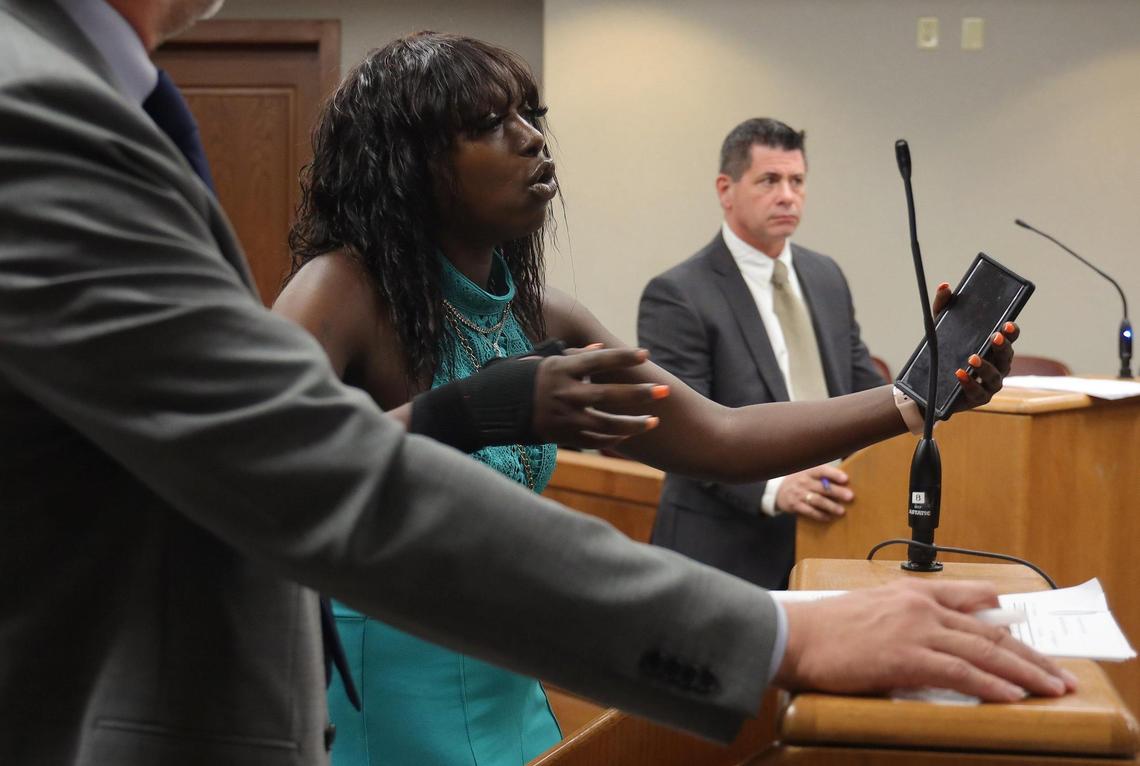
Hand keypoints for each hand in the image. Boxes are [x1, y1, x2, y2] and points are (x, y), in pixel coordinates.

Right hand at [531, 344, 667, 448]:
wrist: (492, 409)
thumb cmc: (520, 378)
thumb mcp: (543, 360)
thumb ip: (574, 356)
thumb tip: (601, 348)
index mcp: (559, 369)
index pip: (597, 361)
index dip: (622, 357)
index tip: (645, 355)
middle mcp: (564, 393)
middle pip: (609, 395)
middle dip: (639, 394)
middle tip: (664, 391)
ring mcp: (564, 418)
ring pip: (606, 424)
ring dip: (634, 424)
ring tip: (655, 421)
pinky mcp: (563, 436)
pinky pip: (594, 440)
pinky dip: (614, 438)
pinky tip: (629, 434)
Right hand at [774, 465, 852, 521]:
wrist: (778, 490)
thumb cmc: (800, 480)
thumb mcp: (808, 473)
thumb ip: (823, 475)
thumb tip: (846, 481)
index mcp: (809, 471)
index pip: (822, 471)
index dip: (834, 474)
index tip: (845, 479)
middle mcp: (804, 481)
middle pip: (822, 487)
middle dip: (837, 492)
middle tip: (850, 496)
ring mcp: (799, 494)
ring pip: (817, 500)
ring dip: (830, 506)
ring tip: (841, 511)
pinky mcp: (795, 505)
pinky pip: (809, 511)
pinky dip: (819, 515)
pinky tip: (828, 517)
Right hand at [775, 579, 1077, 701]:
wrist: (794, 634)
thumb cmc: (823, 629)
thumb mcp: (869, 610)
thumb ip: (902, 618)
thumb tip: (926, 643)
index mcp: (911, 593)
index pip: (971, 603)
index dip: (1004, 623)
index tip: (1027, 636)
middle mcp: (920, 606)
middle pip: (988, 631)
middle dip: (1029, 655)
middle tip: (1057, 675)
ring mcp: (915, 629)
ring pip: (983, 651)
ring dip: (1023, 672)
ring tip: (1050, 689)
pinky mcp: (906, 656)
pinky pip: (959, 671)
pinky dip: (990, 684)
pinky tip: (1012, 695)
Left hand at [930, 282, 1019, 412]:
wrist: (927, 385)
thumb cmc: (943, 352)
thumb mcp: (940, 327)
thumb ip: (944, 306)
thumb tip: (944, 286)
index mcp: (994, 347)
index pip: (1010, 337)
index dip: (1012, 330)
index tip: (1008, 322)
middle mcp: (998, 365)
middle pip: (1007, 355)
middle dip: (1003, 346)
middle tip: (995, 337)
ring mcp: (990, 384)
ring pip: (996, 376)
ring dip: (985, 366)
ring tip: (972, 357)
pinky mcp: (978, 398)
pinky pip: (978, 392)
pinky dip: (970, 383)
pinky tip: (959, 374)